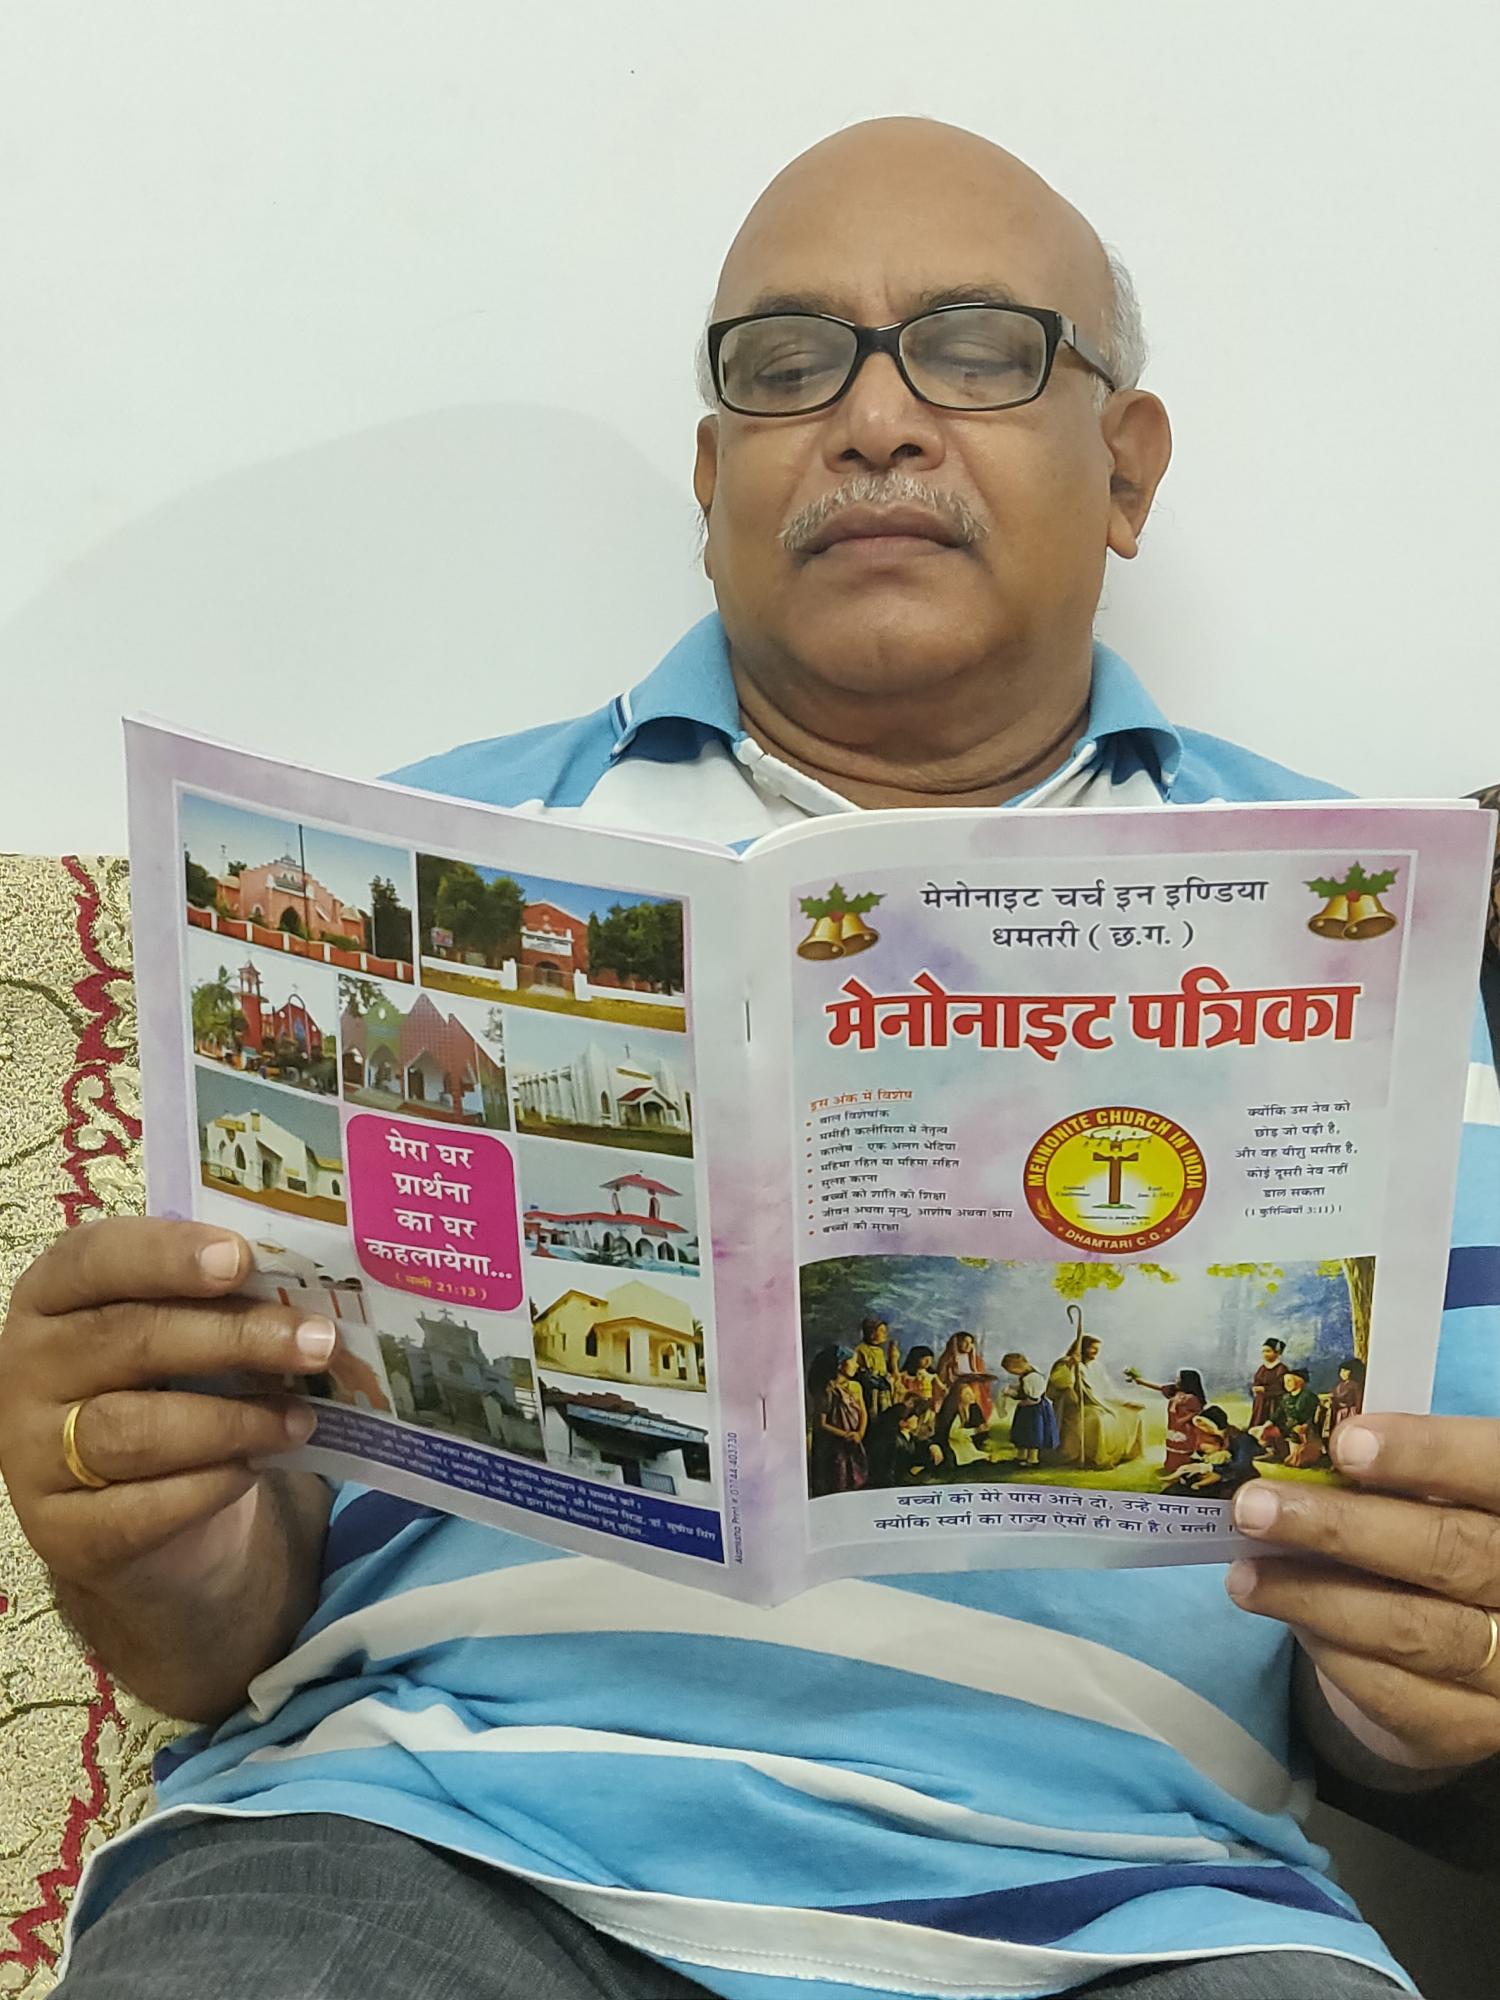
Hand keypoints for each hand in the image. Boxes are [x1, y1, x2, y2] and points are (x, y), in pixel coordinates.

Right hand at [0, 1217, 335, 1601]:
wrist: (143, 1515)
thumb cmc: (169, 1390)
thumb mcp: (182, 1331)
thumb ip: (219, 1300)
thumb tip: (301, 1290)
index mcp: (52, 1296)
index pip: (94, 1259)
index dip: (166, 1254)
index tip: (239, 1259)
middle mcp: (27, 1368)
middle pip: (131, 1340)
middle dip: (236, 1338)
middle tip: (317, 1342)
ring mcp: (32, 1454)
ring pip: (137, 1430)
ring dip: (236, 1421)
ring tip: (301, 1419)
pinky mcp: (61, 1531)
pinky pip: (144, 1507)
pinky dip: (215, 1484)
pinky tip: (257, 1467)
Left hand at [1226, 1415, 1499, 1770]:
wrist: (1471, 1637)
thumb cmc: (1444, 1536)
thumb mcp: (1444, 1497)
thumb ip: (1400, 1480)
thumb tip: (1300, 1454)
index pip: (1493, 1468)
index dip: (1427, 1454)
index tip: (1346, 1443)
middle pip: (1449, 1553)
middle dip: (1342, 1527)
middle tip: (1255, 1507)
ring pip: (1414, 1629)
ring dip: (1314, 1596)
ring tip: (1246, 1573)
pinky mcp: (1472, 1727)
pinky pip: (1395, 1693)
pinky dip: (1331, 1652)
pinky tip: (1287, 1617)